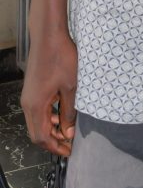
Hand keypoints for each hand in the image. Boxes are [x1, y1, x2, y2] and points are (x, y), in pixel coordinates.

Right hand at [21, 29, 77, 155]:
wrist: (49, 36)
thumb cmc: (61, 58)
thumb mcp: (70, 87)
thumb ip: (69, 111)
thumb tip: (68, 132)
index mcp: (36, 106)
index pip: (42, 137)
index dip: (55, 147)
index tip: (69, 151)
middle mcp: (28, 104)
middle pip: (36, 132)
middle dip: (52, 141)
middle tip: (69, 143)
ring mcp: (28, 96)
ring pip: (37, 121)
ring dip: (51, 129)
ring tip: (67, 130)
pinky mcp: (32, 89)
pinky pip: (38, 110)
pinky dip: (48, 117)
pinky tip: (61, 113)